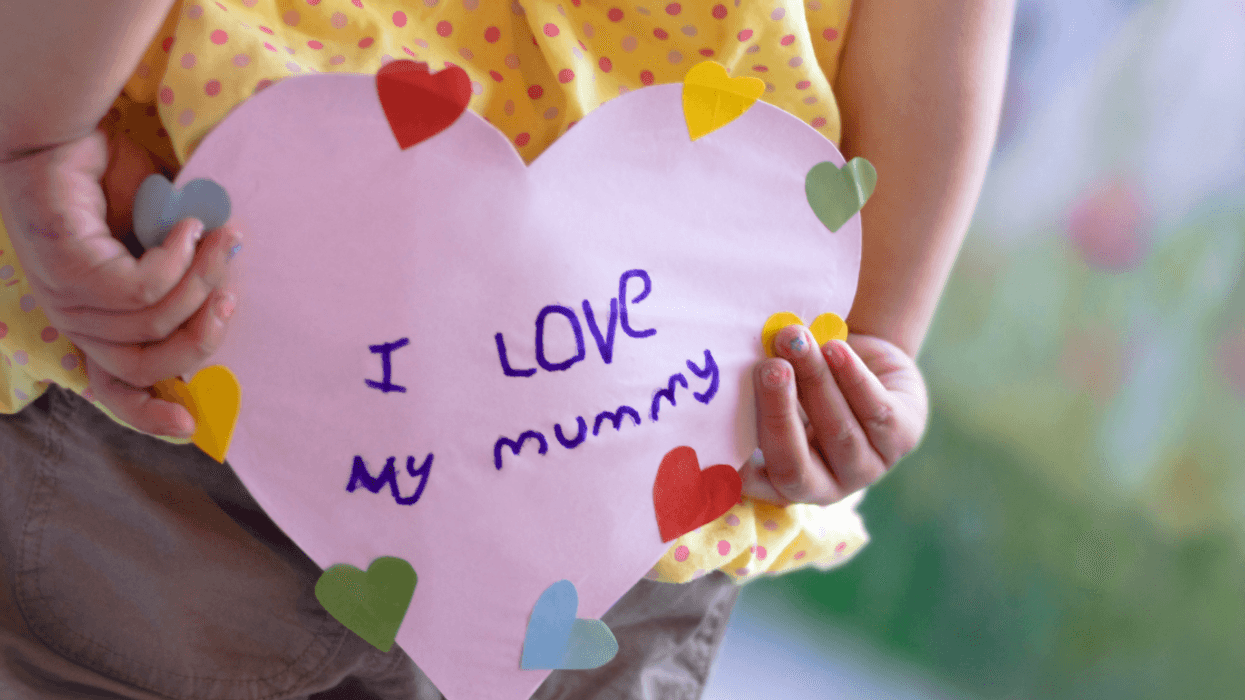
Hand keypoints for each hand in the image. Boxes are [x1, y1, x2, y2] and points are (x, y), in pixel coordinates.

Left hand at [0, 126, 241, 436]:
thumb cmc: (107, 181)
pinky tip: (187, 228)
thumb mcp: (158, 237)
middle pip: (146, 364)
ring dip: (202, 281)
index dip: (148, 413)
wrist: (60, 133)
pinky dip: (178, 260)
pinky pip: (143, 289)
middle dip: (203, 336)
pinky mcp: (69, 271)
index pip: (111, 386)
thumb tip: (232, 294)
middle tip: (235, 297)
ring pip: (154, 321)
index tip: (191, 427)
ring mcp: (65, 298)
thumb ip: (184, 271)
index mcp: (90, 322)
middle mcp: (72, 319)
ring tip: (224, 239)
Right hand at [739, 324, 928, 505]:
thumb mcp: (779, 384)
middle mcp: (824, 487)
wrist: (859, 358)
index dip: (732, 468)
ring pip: (839, 432)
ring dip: (816, 382)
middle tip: (769, 369)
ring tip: (796, 341)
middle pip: (794, 464)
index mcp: (781, 482)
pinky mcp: (903, 438)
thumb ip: (758, 385)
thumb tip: (729, 365)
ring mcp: (866, 469)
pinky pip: (876, 412)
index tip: (714, 435)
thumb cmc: (801, 374)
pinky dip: (853, 377)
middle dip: (779, 415)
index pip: (751, 484)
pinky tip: (835, 348)